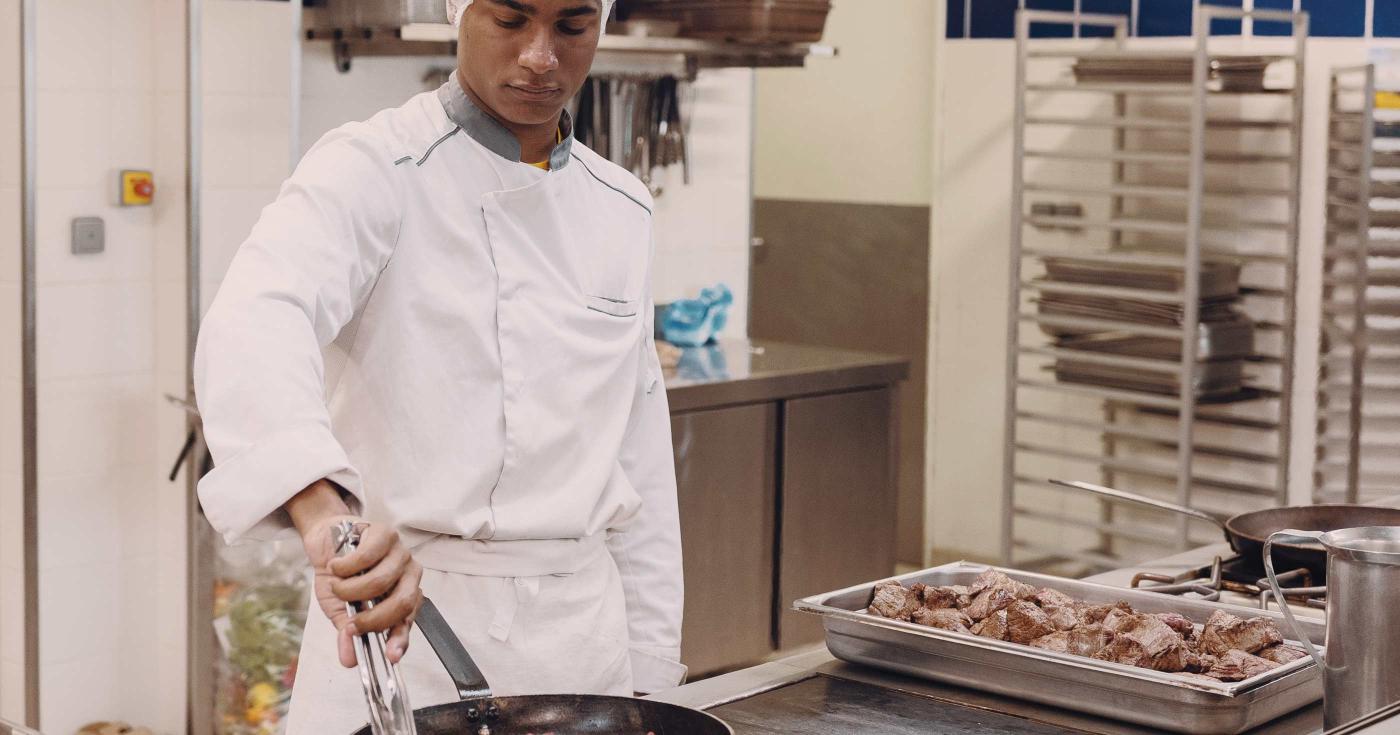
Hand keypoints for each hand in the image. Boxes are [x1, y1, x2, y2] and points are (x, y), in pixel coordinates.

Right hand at [288, 481, 423, 667]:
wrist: (326, 539)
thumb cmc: (340, 574)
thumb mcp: (340, 609)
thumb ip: (347, 632)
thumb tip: (348, 659)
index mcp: (402, 595)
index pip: (407, 620)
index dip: (400, 638)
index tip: (390, 656)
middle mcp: (408, 575)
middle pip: (401, 602)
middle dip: (372, 619)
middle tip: (350, 624)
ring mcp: (400, 553)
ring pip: (381, 581)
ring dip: (350, 590)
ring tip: (336, 586)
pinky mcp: (386, 533)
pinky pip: (367, 557)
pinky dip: (344, 567)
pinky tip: (336, 566)